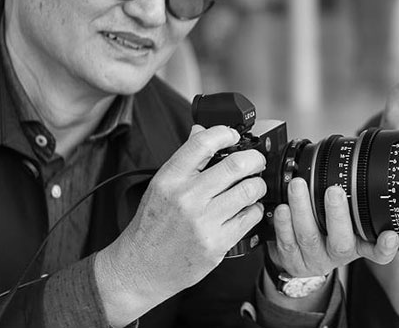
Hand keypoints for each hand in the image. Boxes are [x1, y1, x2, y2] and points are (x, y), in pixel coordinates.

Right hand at [95, 125, 266, 323]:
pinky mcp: (217, 243)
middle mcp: (187, 197)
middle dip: (255, 159)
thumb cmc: (152, 226)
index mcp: (170, 179)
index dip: (225, 133)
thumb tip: (201, 130)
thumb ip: (184, 160)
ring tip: (254, 186)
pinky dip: (255, 209)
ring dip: (258, 185)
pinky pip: (250, 217)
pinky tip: (247, 209)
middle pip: (236, 165)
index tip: (233, 135)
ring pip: (249, 190)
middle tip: (257, 161)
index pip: (203, 143)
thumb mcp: (161, 186)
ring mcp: (203, 221)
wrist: (141, 267)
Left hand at [266, 178, 398, 277]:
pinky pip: (286, 242)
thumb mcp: (348, 223)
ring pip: (309, 237)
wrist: (300, 259)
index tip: (389, 235)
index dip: (385, 246)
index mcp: (358, 245)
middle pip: (341, 243)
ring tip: (298, 186)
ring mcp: (315, 258)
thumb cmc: (328, 233)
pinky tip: (283, 208)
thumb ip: (356, 201)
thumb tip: (359, 161)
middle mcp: (338, 254)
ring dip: (302, 210)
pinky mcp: (292, 260)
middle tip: (334, 191)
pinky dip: (283, 224)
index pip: (378, 252)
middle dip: (337, 215)